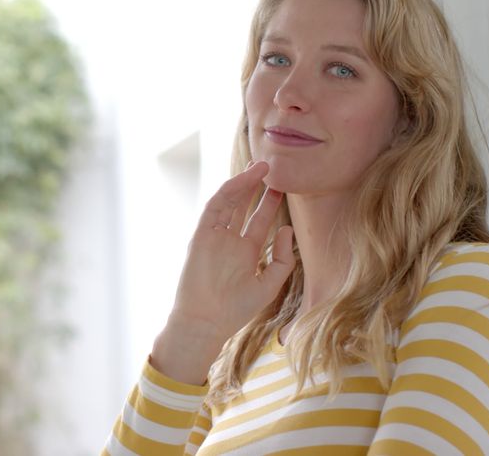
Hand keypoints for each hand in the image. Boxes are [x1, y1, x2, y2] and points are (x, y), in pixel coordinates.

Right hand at [150, 160, 295, 383]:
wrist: (206, 322)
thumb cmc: (236, 310)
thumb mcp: (268, 285)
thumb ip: (281, 259)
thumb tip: (287, 230)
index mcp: (245, 253)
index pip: (259, 222)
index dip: (270, 204)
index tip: (282, 187)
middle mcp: (230, 241)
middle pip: (244, 207)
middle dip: (256, 187)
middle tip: (270, 167)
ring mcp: (214, 236)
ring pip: (229, 202)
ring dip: (243, 183)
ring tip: (260, 166)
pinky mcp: (201, 234)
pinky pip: (215, 207)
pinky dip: (228, 191)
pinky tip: (243, 180)